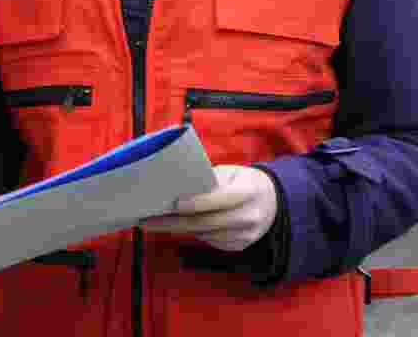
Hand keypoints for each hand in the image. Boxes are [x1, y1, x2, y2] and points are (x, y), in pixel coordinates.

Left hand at [138, 165, 277, 251]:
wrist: (271, 202)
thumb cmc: (241, 181)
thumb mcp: (230, 172)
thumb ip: (208, 179)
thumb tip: (174, 185)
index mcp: (249, 191)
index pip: (221, 199)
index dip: (197, 202)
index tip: (173, 203)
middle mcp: (250, 216)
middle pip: (206, 223)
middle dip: (173, 222)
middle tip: (146, 220)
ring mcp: (246, 235)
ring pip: (203, 234)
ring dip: (176, 229)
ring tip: (150, 222)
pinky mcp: (238, 246)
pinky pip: (208, 240)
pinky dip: (190, 232)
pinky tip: (172, 225)